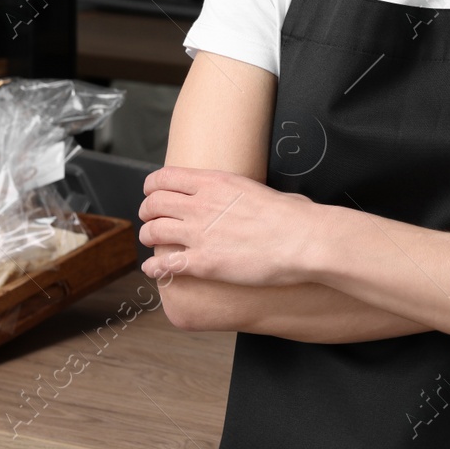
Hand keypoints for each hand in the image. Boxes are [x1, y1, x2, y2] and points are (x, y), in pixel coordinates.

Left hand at [137, 165, 320, 286]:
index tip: (153, 193)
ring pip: (153, 232)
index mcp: (214, 183)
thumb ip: (241, 192)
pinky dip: (153, 268)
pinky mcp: (203, 263)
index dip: (152, 187)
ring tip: (151, 243)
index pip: (164, 178)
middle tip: (150, 219)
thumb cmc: (292, 216)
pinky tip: (154, 270)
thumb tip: (249, 197)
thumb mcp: (259, 189)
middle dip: (147, 212)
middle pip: (153, 203)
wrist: (302, 240)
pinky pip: (164, 265)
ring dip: (148, 237)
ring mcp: (199, 234)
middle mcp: (201, 205)